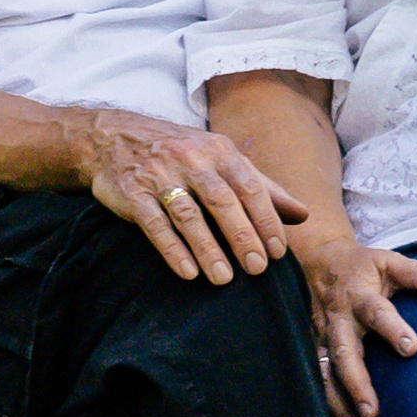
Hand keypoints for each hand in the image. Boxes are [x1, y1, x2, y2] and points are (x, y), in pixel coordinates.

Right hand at [76, 110, 305, 284]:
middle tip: (257, 268)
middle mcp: (191, 159)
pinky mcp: (132, 194)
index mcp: (219, 151)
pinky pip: (154, 224)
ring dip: (208, 248)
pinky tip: (188, 272)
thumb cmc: (182, 153)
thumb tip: (302, 214)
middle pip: (222, 200)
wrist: (114, 137)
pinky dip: (172, 249)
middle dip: (242, 235)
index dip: (266, 219)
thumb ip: (262, 187)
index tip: (278, 252)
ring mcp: (160, 175)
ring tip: (224, 279)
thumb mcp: (223, 160)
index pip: (250, 186)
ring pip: (189, 215)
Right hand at [300, 236, 416, 416]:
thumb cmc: (364, 266)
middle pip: (343, 353)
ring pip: (326, 374)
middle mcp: (338, 320)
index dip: (394, 329)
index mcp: (359, 296)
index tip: (412, 348)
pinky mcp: (315, 351)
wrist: (320, 262)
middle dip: (356, 383)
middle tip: (371, 411)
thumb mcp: (391, 262)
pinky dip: (331, 407)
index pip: (377, 313)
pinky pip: (320, 381)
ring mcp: (323, 338)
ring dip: (340, 405)